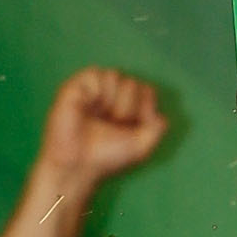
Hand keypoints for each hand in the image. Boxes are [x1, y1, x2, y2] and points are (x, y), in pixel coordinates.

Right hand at [39, 67, 168, 192]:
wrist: (78, 163)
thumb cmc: (107, 156)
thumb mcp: (142, 146)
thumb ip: (157, 126)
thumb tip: (158, 113)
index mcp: (129, 107)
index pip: (147, 90)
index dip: (144, 108)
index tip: (132, 129)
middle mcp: (113, 95)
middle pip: (134, 83)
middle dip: (127, 108)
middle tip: (111, 126)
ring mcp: (95, 89)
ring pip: (116, 75)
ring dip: (111, 101)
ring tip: (98, 117)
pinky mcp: (77, 84)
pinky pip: (96, 72)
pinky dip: (95, 92)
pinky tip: (87, 105)